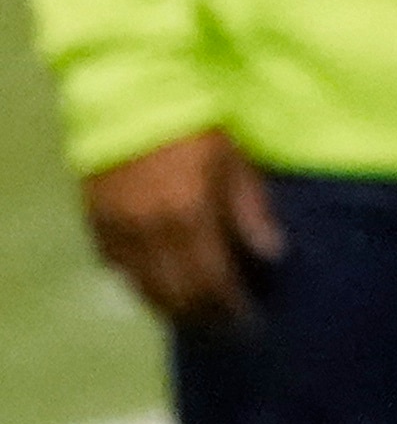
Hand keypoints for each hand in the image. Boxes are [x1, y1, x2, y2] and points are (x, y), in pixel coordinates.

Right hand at [81, 129, 280, 328]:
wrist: (135, 93)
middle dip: (204, 317)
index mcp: (188, 214)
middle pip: (176, 295)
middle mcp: (148, 232)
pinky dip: (140, 285)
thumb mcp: (235, 157)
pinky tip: (159, 291)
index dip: (231, 307)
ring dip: (171, 309)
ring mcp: (116, 230)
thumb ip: (250, 208)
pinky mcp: (95, 223)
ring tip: (197, 318)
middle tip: (228, 330)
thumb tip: (273, 255)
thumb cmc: (200, 120)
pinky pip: (118, 270)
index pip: (211, 281)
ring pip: (143, 289)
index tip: (251, 322)